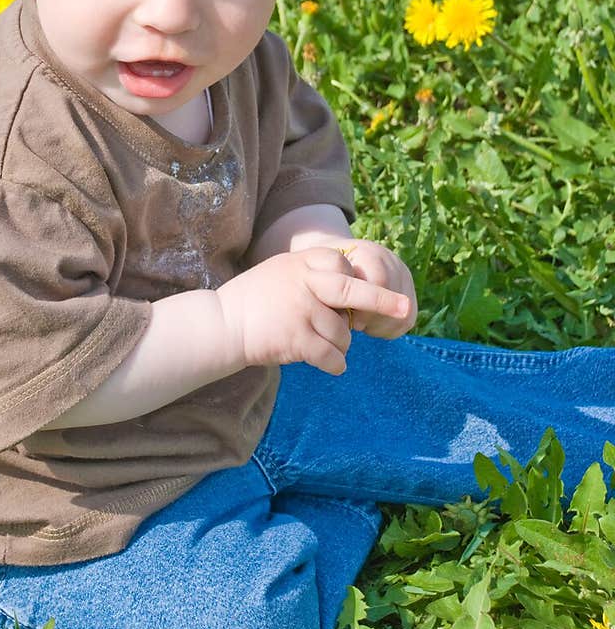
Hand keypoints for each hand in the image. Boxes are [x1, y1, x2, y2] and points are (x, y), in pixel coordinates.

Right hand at [216, 247, 411, 375]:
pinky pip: (332, 356)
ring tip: (317, 344)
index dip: (354, 285)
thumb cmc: (256, 298)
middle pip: (353, 291)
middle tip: (405, 308)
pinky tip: (331, 366)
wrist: (222, 323)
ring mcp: (302, 311)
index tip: (354, 298)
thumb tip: (355, 286)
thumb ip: (314, 274)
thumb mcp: (284, 271)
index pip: (344, 267)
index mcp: (303, 263)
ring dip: (339, 345)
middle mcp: (305, 283)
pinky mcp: (297, 339)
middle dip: (383, 300)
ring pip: (343, 333)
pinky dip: (335, 365)